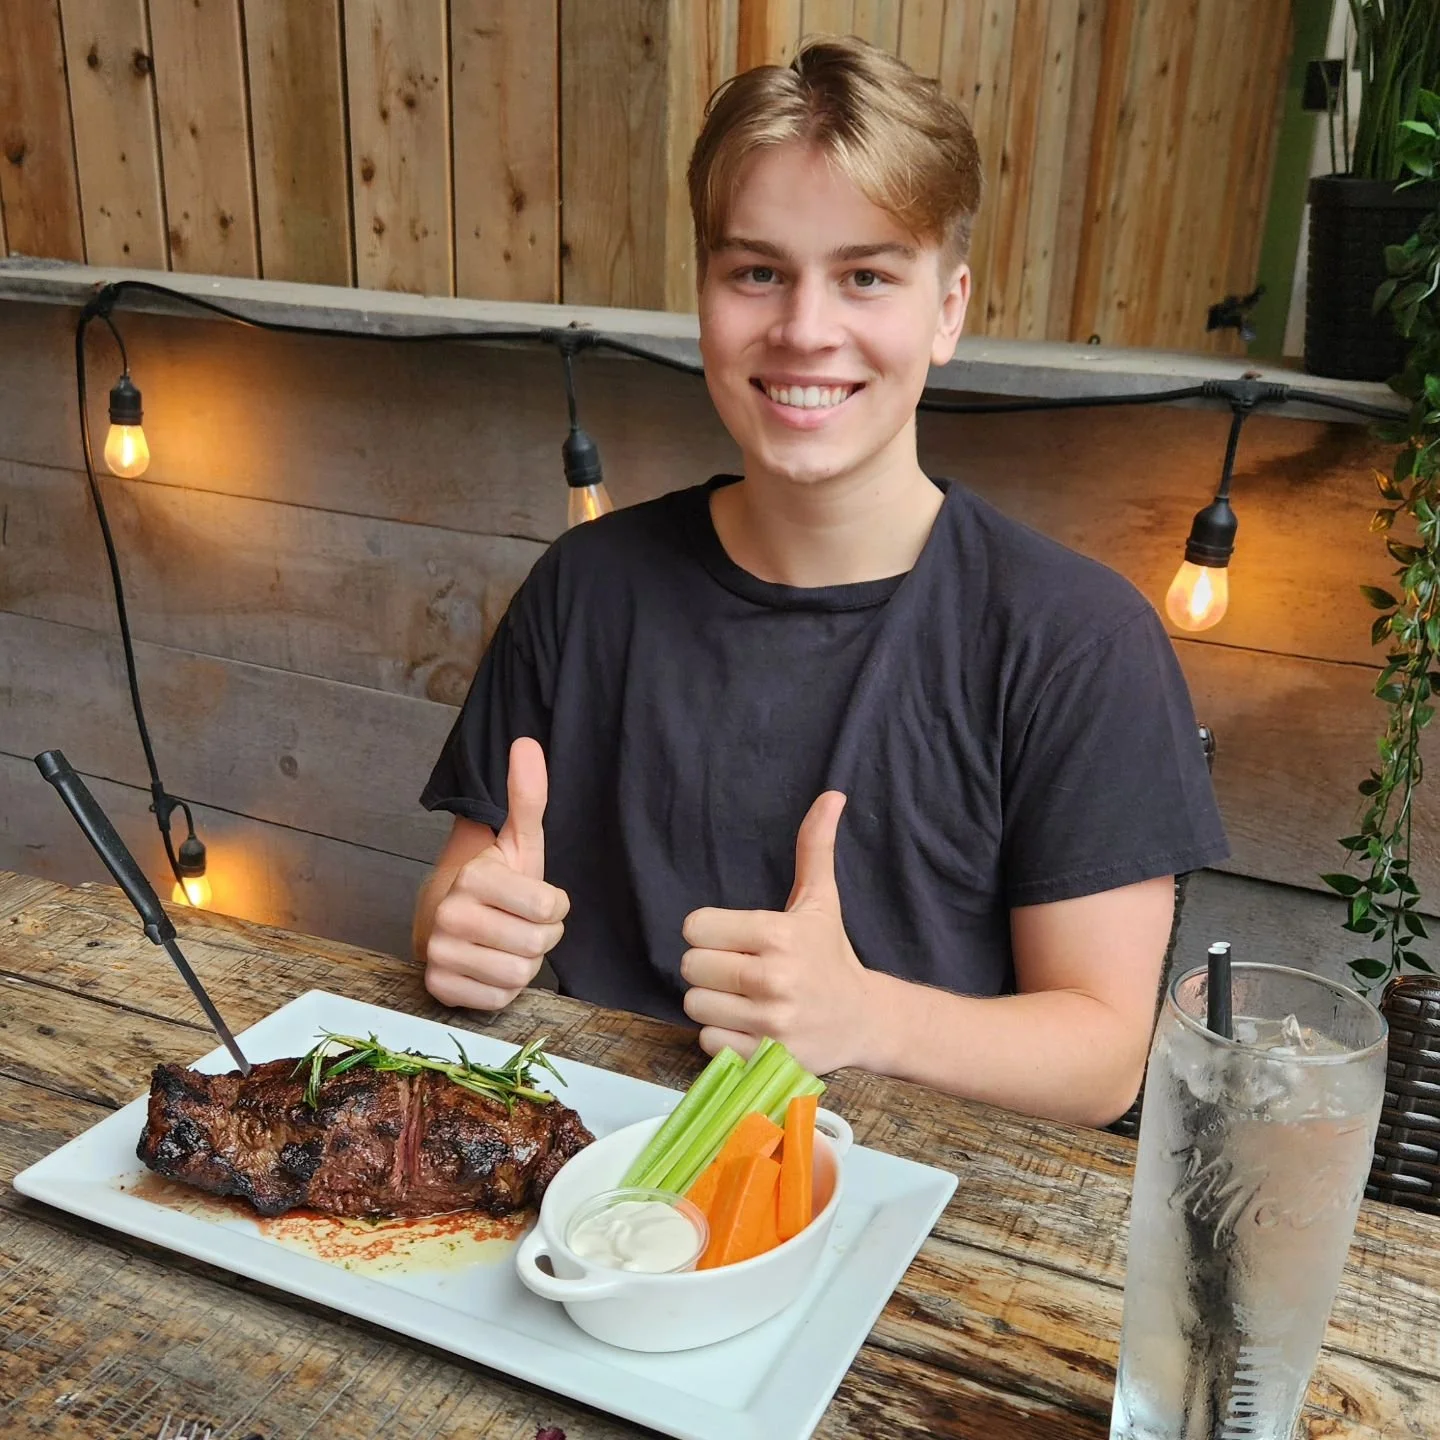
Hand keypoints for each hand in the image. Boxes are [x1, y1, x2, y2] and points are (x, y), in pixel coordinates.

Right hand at [424, 737, 569, 1010]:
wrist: (446, 917)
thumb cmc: (494, 882)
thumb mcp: (517, 841)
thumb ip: (527, 797)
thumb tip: (527, 743)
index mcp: (474, 877)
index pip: (549, 907)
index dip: (555, 907)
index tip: (537, 899)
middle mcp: (450, 914)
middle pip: (538, 944)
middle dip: (541, 937)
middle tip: (522, 924)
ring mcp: (440, 952)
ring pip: (520, 975)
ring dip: (524, 963)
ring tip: (507, 943)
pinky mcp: (438, 986)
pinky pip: (497, 1001)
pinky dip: (502, 989)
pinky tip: (490, 966)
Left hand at [680, 791, 877, 1075]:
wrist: (864, 1019)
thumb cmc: (831, 955)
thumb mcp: (821, 900)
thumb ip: (815, 847)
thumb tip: (832, 795)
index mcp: (778, 934)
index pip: (696, 927)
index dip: (709, 932)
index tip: (733, 939)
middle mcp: (772, 978)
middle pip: (691, 968)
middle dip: (708, 967)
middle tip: (738, 970)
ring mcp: (768, 1022)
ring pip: (695, 1005)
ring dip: (712, 1002)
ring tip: (742, 998)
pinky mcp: (764, 1057)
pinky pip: (707, 1042)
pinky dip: (720, 1036)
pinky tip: (747, 1025)